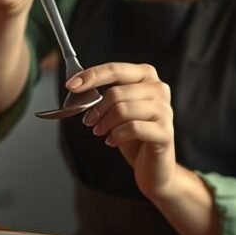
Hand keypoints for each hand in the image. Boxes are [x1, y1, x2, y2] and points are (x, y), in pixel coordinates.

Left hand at [72, 63, 176, 200]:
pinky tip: (111, 141)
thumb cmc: (133, 134)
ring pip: (123, 110)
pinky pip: (133, 128)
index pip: (115, 70)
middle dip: (96, 109)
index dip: (91, 76)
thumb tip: (76, 84)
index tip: (70, 86)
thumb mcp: (117, 109)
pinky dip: (116, 135)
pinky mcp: (165, 132)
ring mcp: (165, 110)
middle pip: (117, 92)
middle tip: (89, 121)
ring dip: (105, 123)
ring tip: (100, 132)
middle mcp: (159, 89)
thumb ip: (103, 94)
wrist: (153, 165)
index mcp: (146, 75)